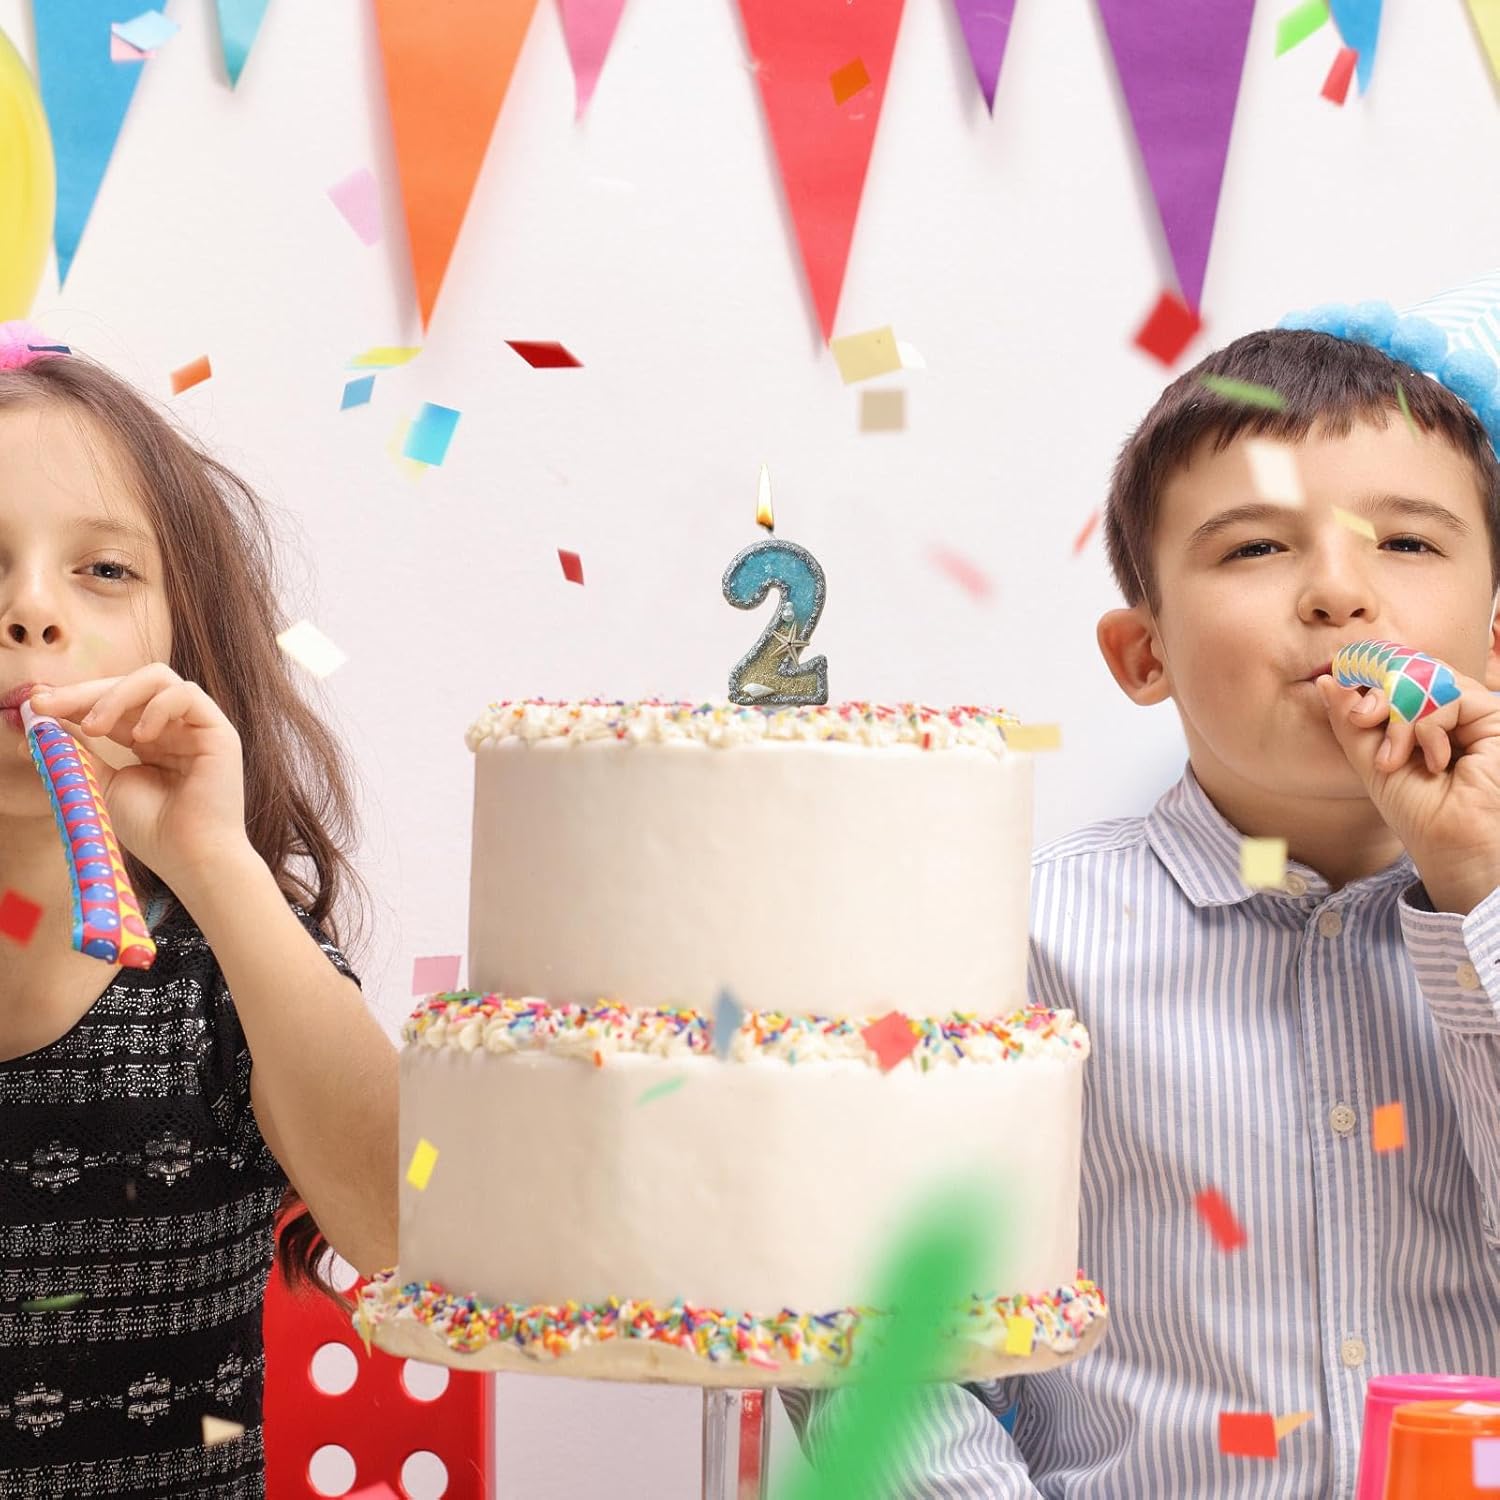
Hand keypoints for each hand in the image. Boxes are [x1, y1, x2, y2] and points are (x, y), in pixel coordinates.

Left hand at [22, 664, 249, 890]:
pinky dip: (157, 707)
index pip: (111, 703)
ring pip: (158, 678)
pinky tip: (140, 737)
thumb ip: (76, 752)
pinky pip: (188, 694)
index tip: (37, 707)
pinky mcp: (219, 732)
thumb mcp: (100, 784)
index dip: (74, 700)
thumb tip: (39, 723)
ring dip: (117, 696)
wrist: (191, 859)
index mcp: (150, 740)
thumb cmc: (152, 830)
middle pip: (129, 684)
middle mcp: (174, 728)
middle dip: (85, 692)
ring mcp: (197, 728)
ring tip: (95, 728)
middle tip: (50, 707)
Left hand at [1317, 664, 1499, 911]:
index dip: (1365, 674)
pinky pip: (1449, 695)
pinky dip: (1427, 726)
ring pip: (1424, 680)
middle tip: (1362, 722)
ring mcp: (1472, 712)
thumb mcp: (1371, 761)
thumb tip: (1327, 681)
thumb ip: (1350, 721)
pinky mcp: (1493, 716)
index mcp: (1420, 718)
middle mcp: (1449, 710)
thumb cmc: (1418, 812)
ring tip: (1394, 759)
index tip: (1337, 686)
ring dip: (1399, 719)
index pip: (1392, 676)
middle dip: (1376, 695)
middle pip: (1406, 670)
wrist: (1453, 847)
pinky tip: (1435, 762)